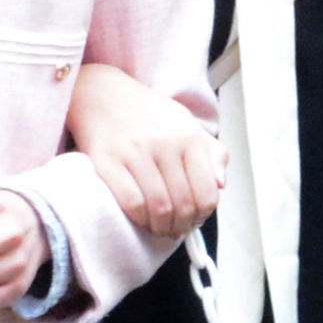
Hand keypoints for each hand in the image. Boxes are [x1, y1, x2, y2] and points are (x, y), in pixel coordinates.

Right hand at [67, 61, 223, 242]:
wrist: (102, 94)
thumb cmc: (147, 115)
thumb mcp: (186, 124)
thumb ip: (211, 154)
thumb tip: (221, 185)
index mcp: (189, 136)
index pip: (207, 193)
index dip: (202, 215)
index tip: (194, 220)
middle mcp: (165, 143)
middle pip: (183, 204)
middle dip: (181, 226)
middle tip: (175, 229)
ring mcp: (135, 151)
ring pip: (159, 208)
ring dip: (161, 227)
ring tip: (159, 227)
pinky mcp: (107, 160)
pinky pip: (131, 202)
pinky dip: (139, 219)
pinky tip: (140, 218)